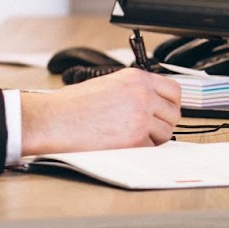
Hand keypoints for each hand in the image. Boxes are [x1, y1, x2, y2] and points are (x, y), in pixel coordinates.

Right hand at [19, 68, 181, 154]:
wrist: (54, 119)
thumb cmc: (72, 105)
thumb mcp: (108, 83)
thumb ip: (134, 89)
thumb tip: (151, 100)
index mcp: (137, 78)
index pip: (174, 90)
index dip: (170, 103)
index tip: (165, 111)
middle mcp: (143, 94)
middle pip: (174, 113)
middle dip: (163, 122)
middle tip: (147, 128)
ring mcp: (141, 117)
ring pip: (166, 133)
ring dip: (153, 138)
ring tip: (130, 136)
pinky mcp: (135, 139)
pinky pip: (151, 148)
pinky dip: (141, 149)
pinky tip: (122, 144)